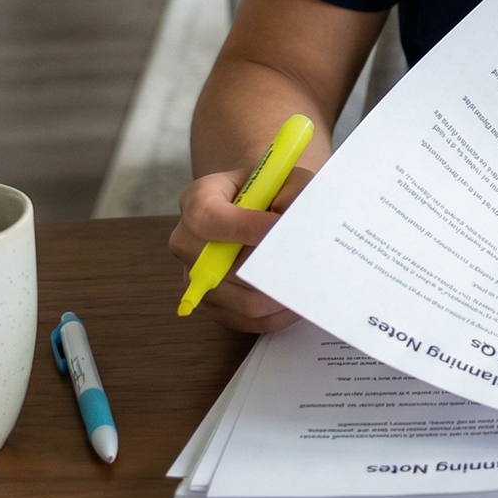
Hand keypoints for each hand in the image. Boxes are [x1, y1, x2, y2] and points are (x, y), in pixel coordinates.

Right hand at [168, 164, 314, 333]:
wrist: (257, 204)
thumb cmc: (270, 190)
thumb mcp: (284, 177)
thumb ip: (292, 192)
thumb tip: (294, 221)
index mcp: (198, 200)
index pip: (209, 218)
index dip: (245, 227)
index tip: (280, 229)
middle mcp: (187, 241)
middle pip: (222, 269)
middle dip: (269, 268)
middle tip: (306, 265)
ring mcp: (196, 278)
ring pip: (240, 300)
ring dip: (278, 295)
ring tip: (309, 284)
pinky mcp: (213, 304)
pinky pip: (246, 321)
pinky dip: (276, 315)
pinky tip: (299, 300)